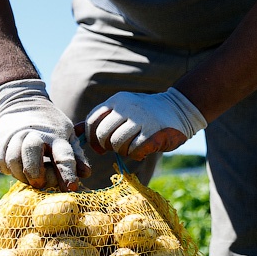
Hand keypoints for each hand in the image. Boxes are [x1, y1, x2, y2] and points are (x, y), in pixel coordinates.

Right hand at [0, 79, 89, 190]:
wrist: (22, 101)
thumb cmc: (50, 126)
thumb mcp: (67, 136)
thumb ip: (76, 156)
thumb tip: (86, 174)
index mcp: (56, 136)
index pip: (63, 156)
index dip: (67, 173)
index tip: (72, 187)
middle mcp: (34, 134)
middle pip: (32, 156)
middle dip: (35, 173)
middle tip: (38, 182)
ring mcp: (15, 135)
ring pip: (13, 161)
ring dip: (19, 174)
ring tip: (27, 175)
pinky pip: (0, 161)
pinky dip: (7, 169)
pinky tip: (15, 166)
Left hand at [86, 87, 206, 160]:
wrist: (180, 109)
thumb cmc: (145, 114)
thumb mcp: (121, 110)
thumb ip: (101, 120)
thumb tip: (76, 131)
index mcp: (116, 100)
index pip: (92, 121)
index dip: (92, 138)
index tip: (99, 146)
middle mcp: (126, 107)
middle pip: (103, 135)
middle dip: (107, 146)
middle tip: (118, 147)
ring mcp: (141, 118)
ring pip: (117, 144)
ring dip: (122, 151)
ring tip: (132, 146)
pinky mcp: (154, 132)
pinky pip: (134, 150)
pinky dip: (136, 154)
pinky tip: (143, 149)